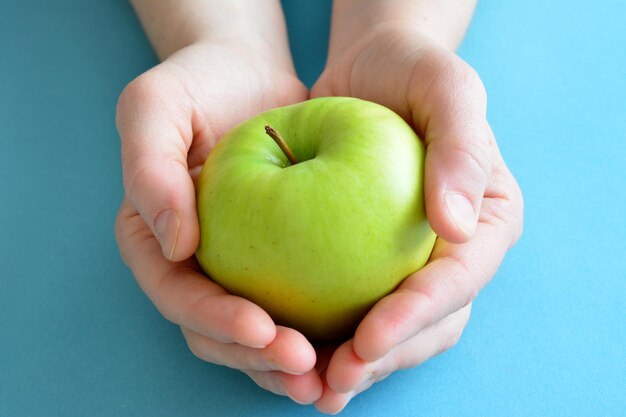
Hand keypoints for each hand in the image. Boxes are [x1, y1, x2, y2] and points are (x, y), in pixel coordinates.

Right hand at [115, 40, 323, 403]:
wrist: (251, 76)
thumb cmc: (198, 83)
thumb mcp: (155, 105)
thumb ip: (148, 167)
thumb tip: (174, 244)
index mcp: (153, 240)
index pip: (177, 294)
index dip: (215, 321)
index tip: (264, 328)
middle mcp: (192, 264)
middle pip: (215, 331)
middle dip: (258, 358)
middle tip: (307, 368)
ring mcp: (236, 267)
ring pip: (257, 334)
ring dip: (289, 364)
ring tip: (330, 378)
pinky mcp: (280, 261)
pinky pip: (298, 305)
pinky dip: (322, 331)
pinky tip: (356, 343)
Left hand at [311, 26, 522, 412]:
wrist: (370, 69)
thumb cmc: (412, 71)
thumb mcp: (446, 86)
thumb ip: (463, 148)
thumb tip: (460, 228)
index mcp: (485, 219)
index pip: (459, 280)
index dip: (417, 315)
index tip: (368, 337)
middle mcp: (452, 250)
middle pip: (430, 323)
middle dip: (385, 358)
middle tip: (335, 382)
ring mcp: (408, 260)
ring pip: (393, 331)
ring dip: (356, 367)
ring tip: (314, 389)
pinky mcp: (366, 261)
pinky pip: (352, 308)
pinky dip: (326, 338)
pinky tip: (293, 356)